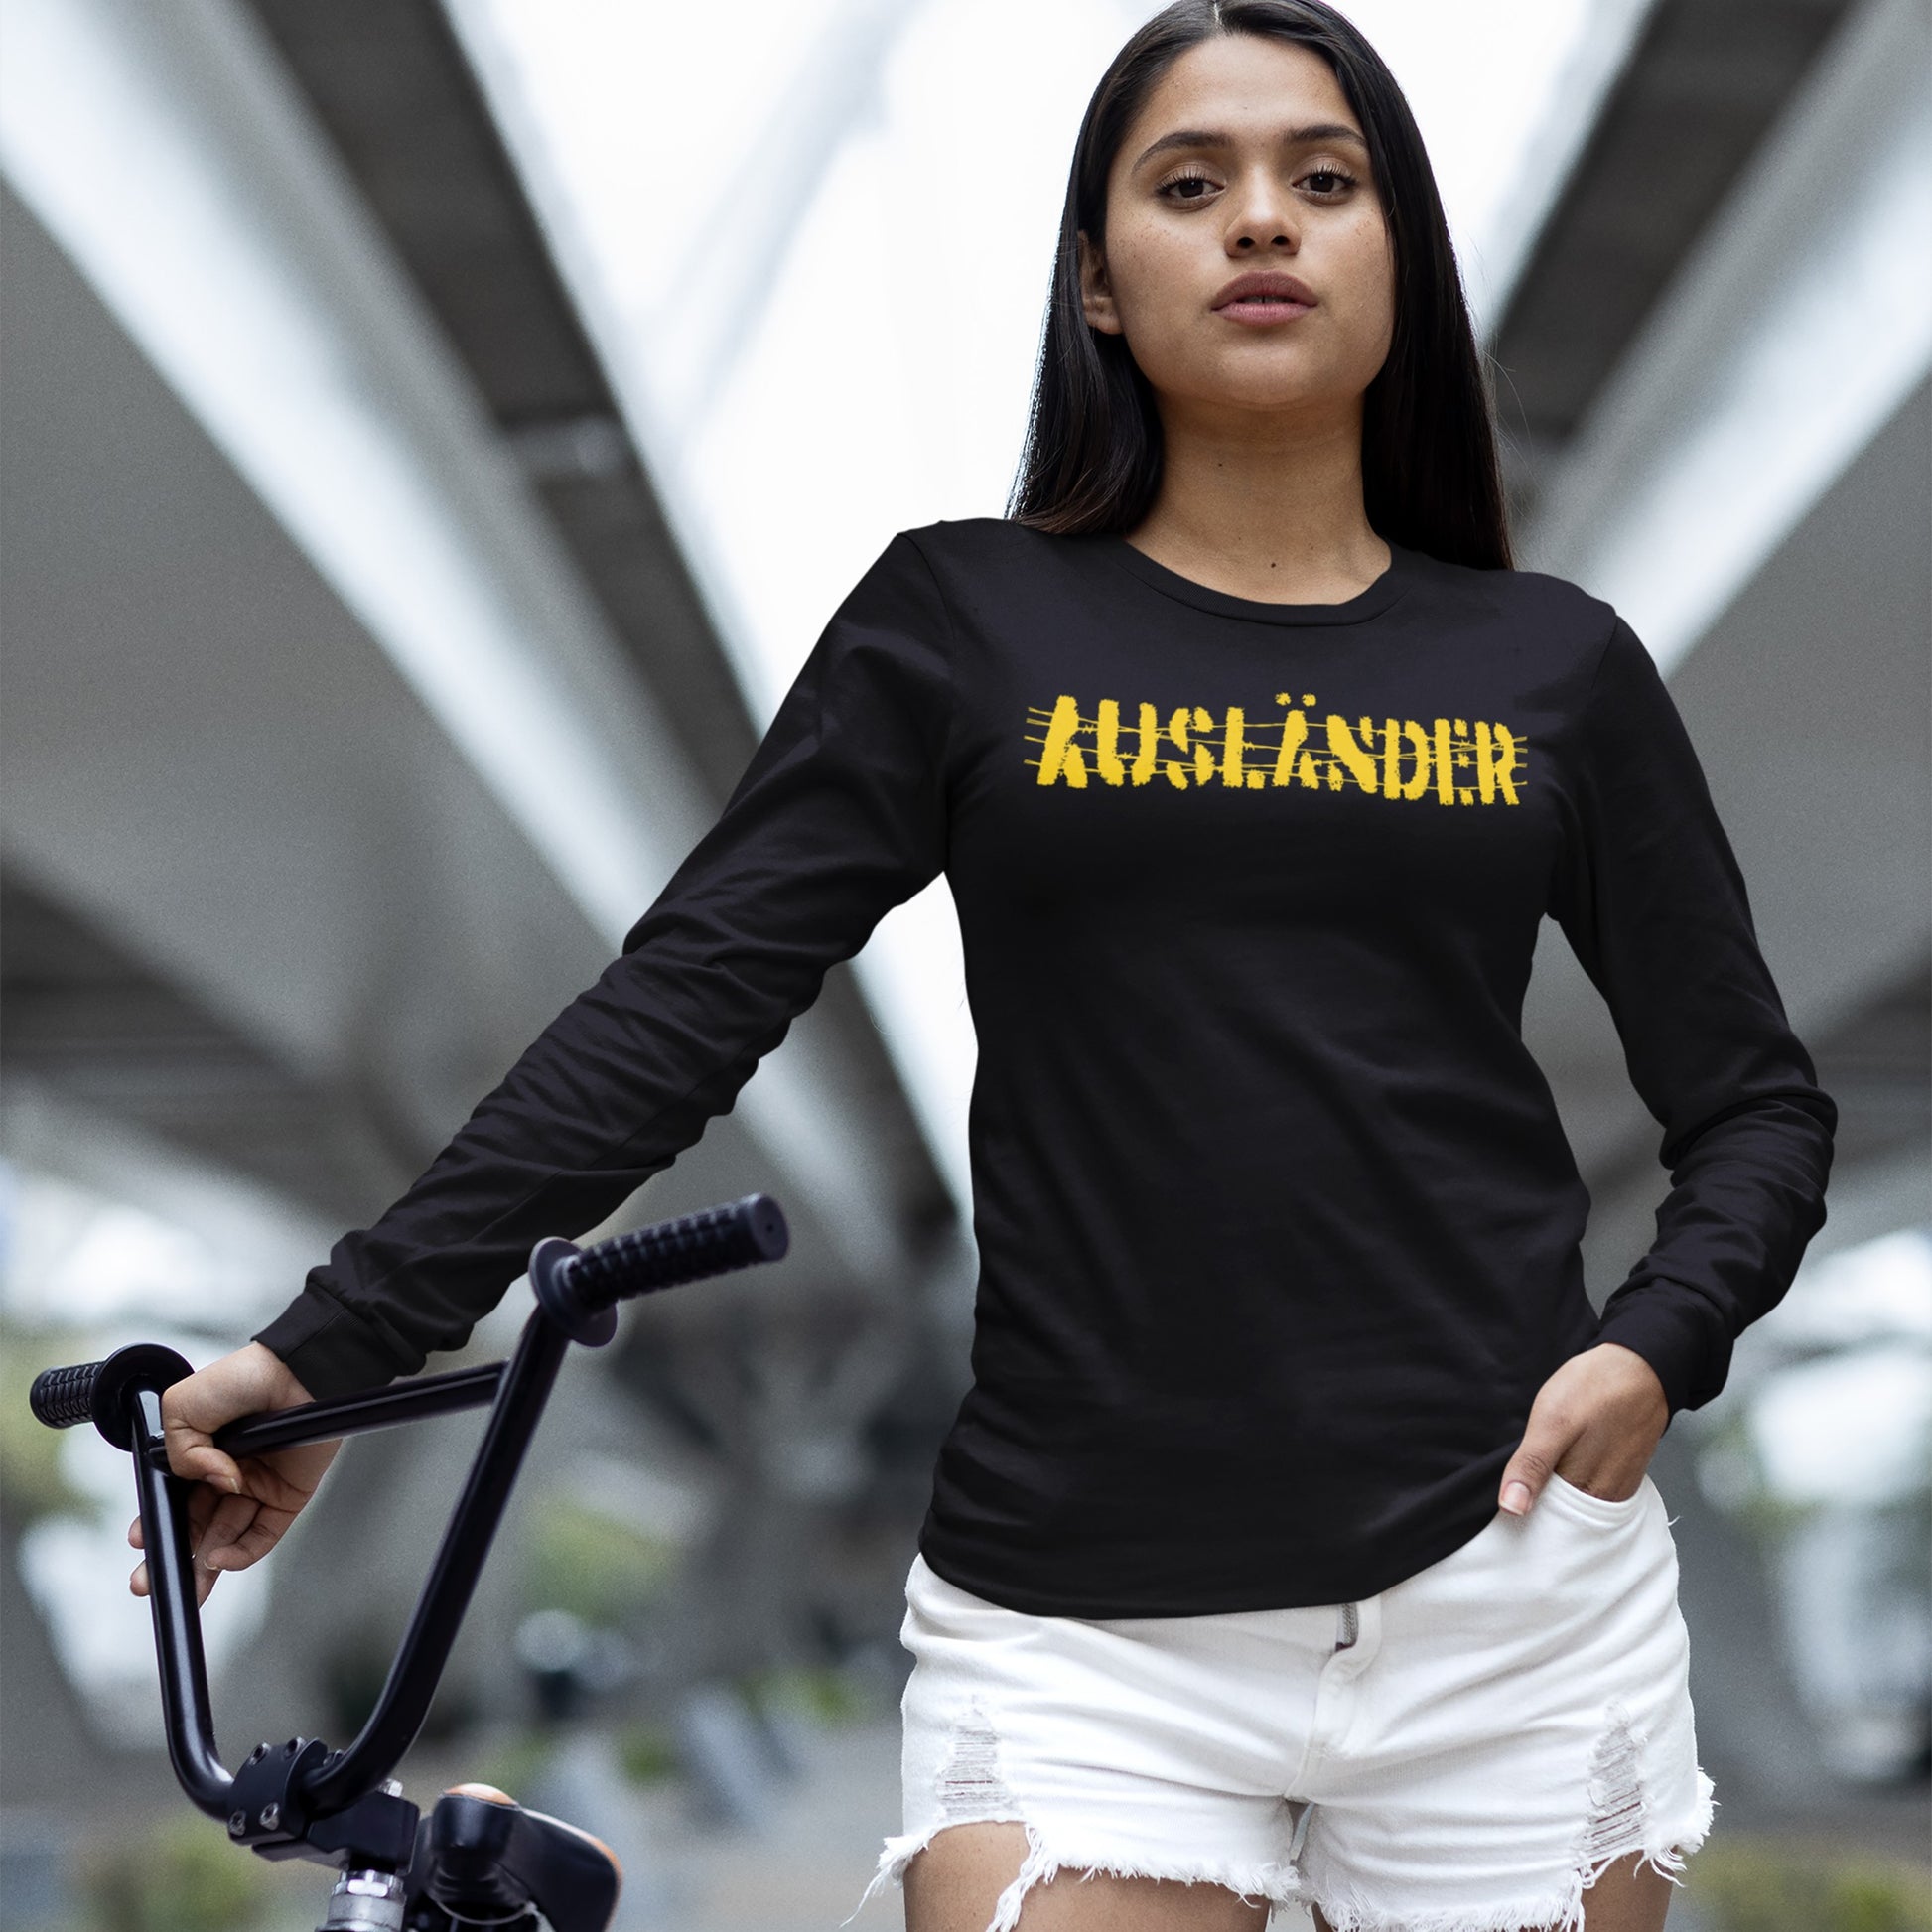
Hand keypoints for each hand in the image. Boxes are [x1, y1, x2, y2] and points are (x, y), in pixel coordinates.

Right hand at [126, 1342, 340, 1605]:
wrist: (298, 1371)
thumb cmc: (245, 1377)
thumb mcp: (183, 1406)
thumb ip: (180, 1452)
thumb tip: (212, 1482)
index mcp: (197, 1456)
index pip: (171, 1502)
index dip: (155, 1524)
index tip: (140, 1540)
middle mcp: (225, 1476)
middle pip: (194, 1529)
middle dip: (172, 1558)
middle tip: (149, 1583)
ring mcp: (256, 1488)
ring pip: (225, 1539)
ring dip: (204, 1566)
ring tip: (188, 1583)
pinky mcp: (288, 1496)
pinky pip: (262, 1534)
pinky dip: (242, 1552)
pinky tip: (222, 1559)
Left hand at [1498, 1342, 1668, 1515]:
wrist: (1639, 1367)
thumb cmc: (1595, 1389)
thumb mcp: (1552, 1422)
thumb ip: (1532, 1465)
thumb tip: (1512, 1508)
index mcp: (1586, 1490)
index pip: (1545, 1521)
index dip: (1522, 1513)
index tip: (1502, 1507)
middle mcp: (1605, 1497)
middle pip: (1562, 1515)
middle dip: (1537, 1505)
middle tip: (1515, 1484)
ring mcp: (1616, 1485)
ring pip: (1575, 1502)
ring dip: (1554, 1492)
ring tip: (1538, 1471)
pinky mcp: (1621, 1472)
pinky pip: (1590, 1487)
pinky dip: (1572, 1480)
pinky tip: (1561, 1463)